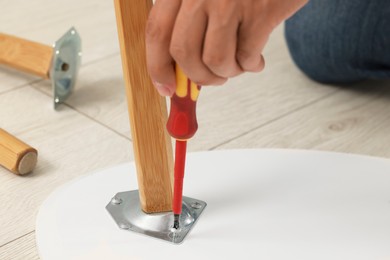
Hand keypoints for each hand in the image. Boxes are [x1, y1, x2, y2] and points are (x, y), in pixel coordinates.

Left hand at [146, 0, 307, 95]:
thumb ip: (187, 24)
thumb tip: (178, 73)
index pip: (157, 32)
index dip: (158, 67)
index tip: (165, 88)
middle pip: (183, 52)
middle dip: (198, 76)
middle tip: (212, 79)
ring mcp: (229, 0)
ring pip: (215, 60)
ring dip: (227, 72)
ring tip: (238, 65)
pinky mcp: (260, 11)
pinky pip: (246, 57)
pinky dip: (251, 66)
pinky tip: (256, 60)